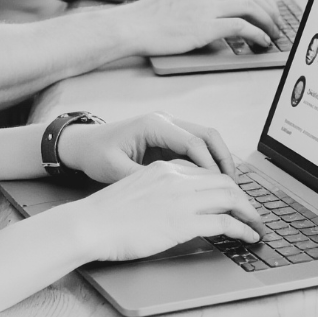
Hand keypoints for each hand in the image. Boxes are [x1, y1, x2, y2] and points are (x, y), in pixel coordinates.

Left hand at [57, 111, 239, 181]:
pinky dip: (207, 163)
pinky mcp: (168, 138)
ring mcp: (169, 128)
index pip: (194, 143)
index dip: (210, 166)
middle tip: (235, 186)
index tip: (220, 188)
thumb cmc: (97, 155)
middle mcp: (166, 121)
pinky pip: (196, 148)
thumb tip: (174, 195)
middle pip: (208, 136)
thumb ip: (146, 179)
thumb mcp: (117, 171)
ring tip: (229, 186)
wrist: (82, 145)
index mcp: (155, 125)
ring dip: (219, 161)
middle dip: (224, 160)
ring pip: (206, 140)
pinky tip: (212, 183)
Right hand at [67, 160, 260, 262]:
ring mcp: (182, 199)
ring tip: (258, 226)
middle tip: (254, 213)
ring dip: (250, 213)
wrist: (89, 224)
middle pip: (225, 182)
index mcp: (165, 169)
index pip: (206, 172)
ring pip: (231, 198)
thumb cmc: (105, 215)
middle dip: (244, 198)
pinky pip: (225, 222)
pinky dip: (243, 229)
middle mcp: (178, 179)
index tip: (234, 199)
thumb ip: (159, 193)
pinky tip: (249, 236)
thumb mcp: (136, 192)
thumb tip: (174, 208)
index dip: (226, 186)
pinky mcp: (183, 222)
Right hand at [112, 0, 280, 54]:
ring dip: (267, 21)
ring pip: (251, 6)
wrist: (130, 25)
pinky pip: (241, 26)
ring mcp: (207, 6)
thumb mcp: (180, 1)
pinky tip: (261, 41)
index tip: (267, 12)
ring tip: (273, 33)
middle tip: (277, 24)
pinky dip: (257, 33)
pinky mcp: (205, 25)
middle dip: (269, 10)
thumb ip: (201, 2)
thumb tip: (221, 18)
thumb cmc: (149, 19)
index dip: (259, 0)